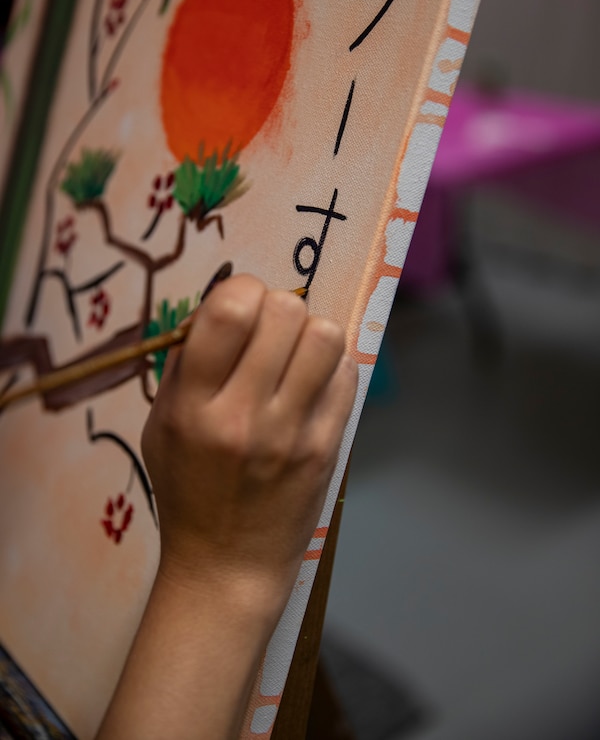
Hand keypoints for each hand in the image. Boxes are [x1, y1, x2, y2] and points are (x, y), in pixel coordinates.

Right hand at [142, 273, 357, 612]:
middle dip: (278, 308)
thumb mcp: (162, 425)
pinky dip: (331, 368)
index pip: (229, 310)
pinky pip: (346, 375)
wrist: (225, 566)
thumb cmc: (187, 489)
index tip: (240, 309)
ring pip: (326, 336)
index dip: (241, 291)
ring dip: (311, 334)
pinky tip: (312, 387)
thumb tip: (223, 305)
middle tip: (270, 334)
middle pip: (286, 311)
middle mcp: (243, 415)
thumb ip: (186, 363)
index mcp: (192, 405)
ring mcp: (291, 433)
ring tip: (295, 356)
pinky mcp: (327, 448)